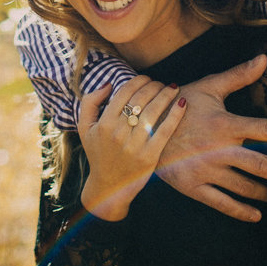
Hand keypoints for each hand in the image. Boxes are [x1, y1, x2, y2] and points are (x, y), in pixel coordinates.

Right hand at [77, 76, 188, 221]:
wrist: (108, 186)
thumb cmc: (98, 154)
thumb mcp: (84, 128)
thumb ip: (90, 102)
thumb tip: (109, 84)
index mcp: (104, 124)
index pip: (125, 92)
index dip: (139, 81)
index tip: (147, 78)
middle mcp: (119, 133)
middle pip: (141, 99)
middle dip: (154, 85)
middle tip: (161, 83)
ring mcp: (135, 145)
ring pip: (154, 111)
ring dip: (166, 95)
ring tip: (172, 88)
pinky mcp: (150, 156)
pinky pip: (165, 130)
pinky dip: (175, 114)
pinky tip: (182, 103)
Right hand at [155, 55, 266, 222]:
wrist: (141, 126)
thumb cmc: (178, 103)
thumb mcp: (208, 87)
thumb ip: (238, 76)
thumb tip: (265, 59)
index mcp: (226, 124)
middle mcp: (219, 149)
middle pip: (263, 165)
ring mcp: (206, 170)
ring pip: (245, 186)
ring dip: (264, 192)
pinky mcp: (193, 186)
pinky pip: (222, 203)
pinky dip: (241, 211)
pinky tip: (256, 215)